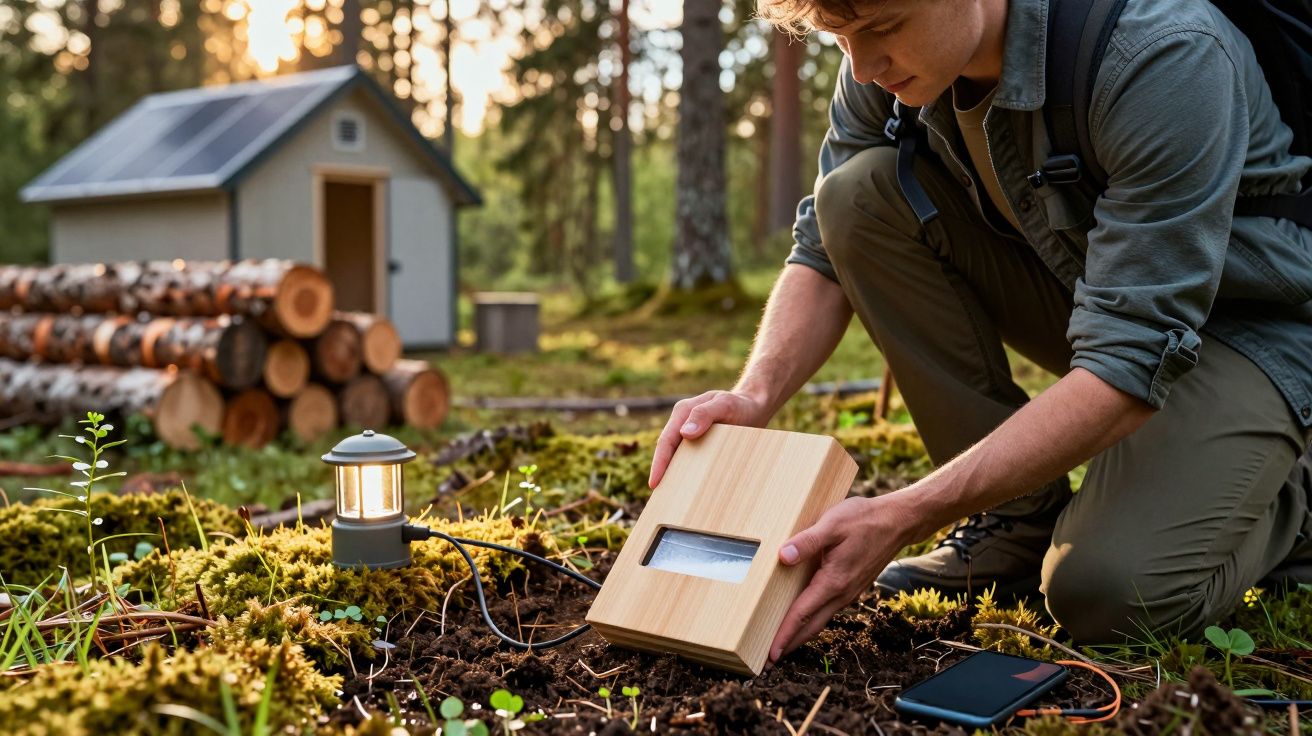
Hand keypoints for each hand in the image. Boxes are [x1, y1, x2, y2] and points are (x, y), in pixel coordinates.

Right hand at [647, 390, 770, 487]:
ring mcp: (691, 435)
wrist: (754, 406)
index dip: (658, 463)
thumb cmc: (740, 404)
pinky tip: (690, 490)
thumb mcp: (724, 405)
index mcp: (682, 413)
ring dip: (673, 475)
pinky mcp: (701, 444)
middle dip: (661, 473)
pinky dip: (687, 473)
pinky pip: (690, 460)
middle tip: (659, 498)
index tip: (654, 483)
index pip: (666, 440)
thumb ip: (704, 415)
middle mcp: (682, 424)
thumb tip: (685, 434)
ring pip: (677, 458)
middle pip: (667, 452)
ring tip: (671, 499)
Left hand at [768, 495, 911, 663]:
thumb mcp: (832, 524)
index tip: (769, 654)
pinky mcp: (851, 587)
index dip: (784, 635)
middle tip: (768, 661)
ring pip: (820, 620)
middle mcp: (842, 593)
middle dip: (789, 644)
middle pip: (811, 627)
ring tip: (781, 643)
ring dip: (800, 634)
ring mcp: (848, 592)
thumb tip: (783, 556)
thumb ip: (807, 541)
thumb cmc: (864, 520)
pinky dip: (812, 619)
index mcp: (833, 581)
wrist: (897, 522)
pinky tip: (802, 616)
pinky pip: (828, 610)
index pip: (802, 614)